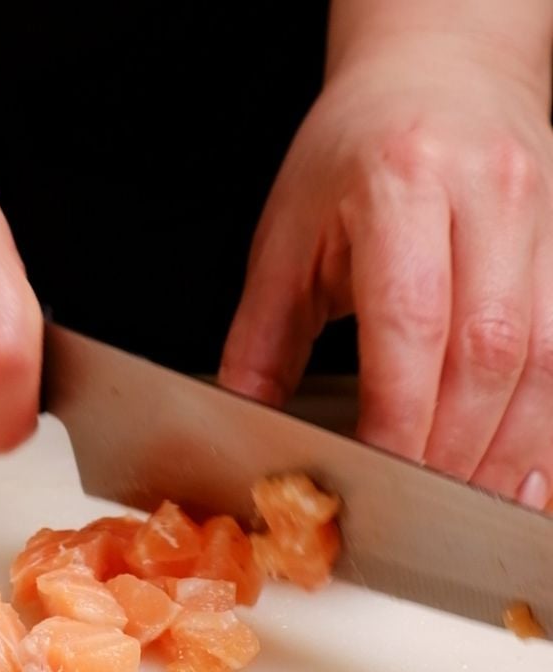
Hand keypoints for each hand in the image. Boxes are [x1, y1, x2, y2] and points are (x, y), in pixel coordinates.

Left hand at [219, 27, 552, 505]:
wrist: (437, 70)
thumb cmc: (350, 153)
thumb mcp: (286, 240)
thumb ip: (260, 340)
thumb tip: (240, 423)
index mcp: (402, 187)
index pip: (410, 322)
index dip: (398, 415)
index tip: (374, 477)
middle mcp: (490, 198)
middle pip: (489, 351)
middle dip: (455, 448)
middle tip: (420, 510)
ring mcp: (545, 216)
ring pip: (547, 357)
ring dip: (513, 448)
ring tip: (475, 507)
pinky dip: (549, 419)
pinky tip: (527, 466)